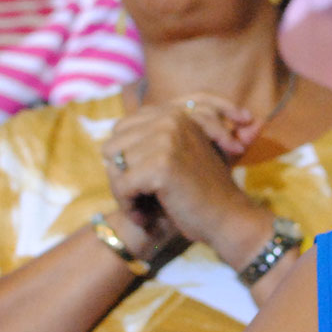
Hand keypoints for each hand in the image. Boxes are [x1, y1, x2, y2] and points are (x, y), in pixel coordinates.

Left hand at [101, 94, 270, 258]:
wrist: (228, 218)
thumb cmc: (200, 191)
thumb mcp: (176, 155)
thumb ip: (146, 142)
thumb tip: (103, 148)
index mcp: (172, 113)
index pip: (120, 130)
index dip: (124, 160)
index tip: (144, 182)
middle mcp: (168, 118)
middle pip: (111, 147)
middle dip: (121, 176)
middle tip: (142, 198)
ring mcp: (166, 139)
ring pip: (113, 167)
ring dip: (125, 194)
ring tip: (146, 208)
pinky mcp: (161, 164)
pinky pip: (121, 187)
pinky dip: (128, 207)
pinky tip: (145, 217)